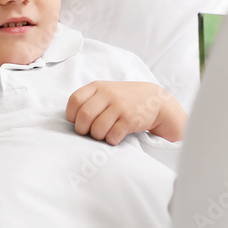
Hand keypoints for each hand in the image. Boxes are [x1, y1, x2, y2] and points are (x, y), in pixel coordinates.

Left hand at [66, 81, 185, 144]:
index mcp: (98, 86)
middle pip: (84, 117)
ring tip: (105, 134)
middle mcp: (108, 94)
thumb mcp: (107, 91)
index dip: (73, 115)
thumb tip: (72, 120)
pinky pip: (112, 136)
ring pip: (97, 129)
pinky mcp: (130, 119)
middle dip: (83, 130)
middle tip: (89, 132)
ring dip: (98, 137)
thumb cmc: (125, 98)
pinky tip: (116, 136)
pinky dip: (111, 140)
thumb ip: (90, 99)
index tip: (79, 121)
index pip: (75, 101)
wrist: (154, 99)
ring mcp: (120, 106)